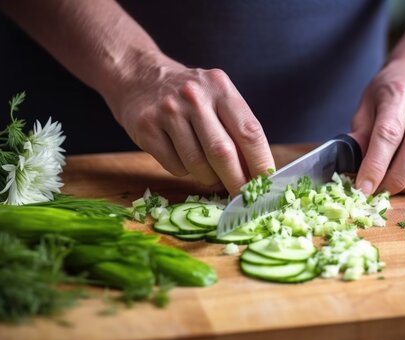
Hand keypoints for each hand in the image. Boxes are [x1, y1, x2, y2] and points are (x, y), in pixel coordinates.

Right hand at [105, 55, 274, 195]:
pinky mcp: (147, 128)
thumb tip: (256, 174)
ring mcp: (168, 112)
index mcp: (220, 88)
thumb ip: (236, 129)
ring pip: (197, 164)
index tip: (267, 184)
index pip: (249, 131)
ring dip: (209, 179)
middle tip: (243, 197)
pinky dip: (185, 172)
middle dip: (237, 181)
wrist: (138, 77)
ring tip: (210, 174)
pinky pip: (175, 166)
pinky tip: (183, 159)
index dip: (260, 163)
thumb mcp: (217, 98)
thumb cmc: (189, 96)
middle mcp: (195, 97)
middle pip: (223, 152)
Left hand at [350, 59, 404, 194]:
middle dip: (395, 180)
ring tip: (395, 188)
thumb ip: (360, 135)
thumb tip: (353, 166)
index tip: (363, 188)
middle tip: (379, 193)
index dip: (375, 166)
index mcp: (398, 95)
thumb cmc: (387, 96)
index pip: (388, 135)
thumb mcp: (366, 107)